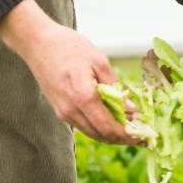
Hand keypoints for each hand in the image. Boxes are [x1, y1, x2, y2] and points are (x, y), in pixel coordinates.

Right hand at [0, 0, 136, 144]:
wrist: (38, 43)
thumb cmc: (69, 47)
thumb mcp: (99, 61)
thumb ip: (115, 88)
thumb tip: (131, 110)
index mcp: (82, 96)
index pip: (108, 127)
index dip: (127, 135)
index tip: (143, 136)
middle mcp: (70, 110)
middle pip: (101, 135)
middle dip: (122, 138)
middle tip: (141, 136)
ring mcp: (63, 112)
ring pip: (92, 133)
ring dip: (111, 134)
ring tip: (130, 129)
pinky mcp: (59, 111)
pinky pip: (83, 125)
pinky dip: (99, 127)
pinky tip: (111, 120)